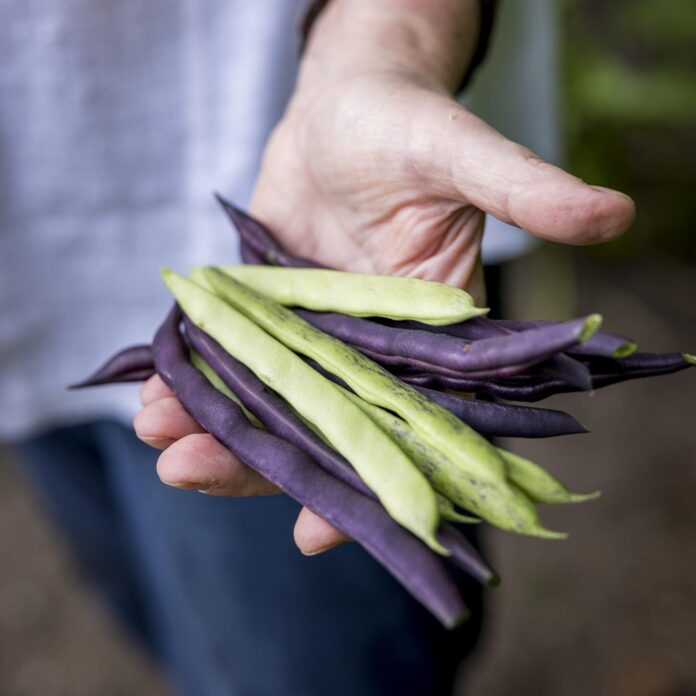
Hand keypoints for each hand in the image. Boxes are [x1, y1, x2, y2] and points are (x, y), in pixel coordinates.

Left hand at [134, 0, 634, 553]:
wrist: (347, 100)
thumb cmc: (411, 120)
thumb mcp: (464, 152)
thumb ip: (525, 189)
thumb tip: (615, 212)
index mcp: (432, 339)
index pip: (406, 430)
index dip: (366, 483)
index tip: (313, 534)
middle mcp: (372, 352)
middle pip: (323, 427)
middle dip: (261, 459)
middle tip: (187, 473)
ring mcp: (314, 337)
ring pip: (271, 401)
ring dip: (216, 425)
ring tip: (159, 441)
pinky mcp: (270, 311)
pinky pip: (234, 357)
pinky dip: (196, 378)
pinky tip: (154, 397)